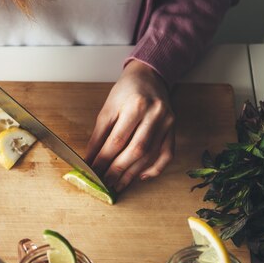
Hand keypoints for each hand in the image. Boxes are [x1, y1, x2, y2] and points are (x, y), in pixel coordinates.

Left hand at [85, 60, 174, 191]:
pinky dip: (155, 169)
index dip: (103, 159)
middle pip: (136, 150)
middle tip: (105, 183)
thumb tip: (90, 159)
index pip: (117, 140)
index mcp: (135, 106)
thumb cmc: (125, 92)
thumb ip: (99, 135)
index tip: (93, 172)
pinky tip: (141, 177)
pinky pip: (167, 155)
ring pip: (150, 155)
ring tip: (118, 184)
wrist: (149, 77)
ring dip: (133, 174)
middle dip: (118, 170)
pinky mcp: (173, 130)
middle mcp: (155, 114)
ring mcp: (167, 123)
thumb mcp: (107, 109)